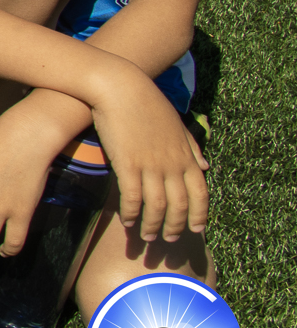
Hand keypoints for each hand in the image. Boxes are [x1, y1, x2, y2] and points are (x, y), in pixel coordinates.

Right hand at [92, 74, 209, 243]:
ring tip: (147, 236)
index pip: (201, 194)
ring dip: (153, 225)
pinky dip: (132, 213)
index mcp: (186, 155)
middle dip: (175, 226)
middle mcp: (172, 164)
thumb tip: (207, 166)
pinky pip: (133, 197)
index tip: (196, 230)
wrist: (120, 88)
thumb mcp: (177, 124)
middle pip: (179, 205)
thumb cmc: (148, 103)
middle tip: (167, 240)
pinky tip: (128, 221)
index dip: (200, 215)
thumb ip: (193, 147)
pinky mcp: (127, 164)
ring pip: (157, 206)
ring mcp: (150, 165)